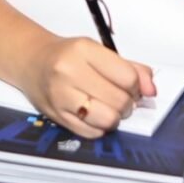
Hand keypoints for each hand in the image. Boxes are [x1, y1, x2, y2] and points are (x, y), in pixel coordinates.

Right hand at [18, 37, 156, 138]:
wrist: (32, 61)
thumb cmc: (68, 56)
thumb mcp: (99, 51)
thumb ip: (130, 68)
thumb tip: (151, 90)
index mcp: (83, 50)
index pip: (127, 77)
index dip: (136, 86)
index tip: (131, 85)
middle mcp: (69, 72)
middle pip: (119, 100)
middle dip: (127, 103)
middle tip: (120, 97)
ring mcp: (60, 96)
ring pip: (107, 120)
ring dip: (115, 117)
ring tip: (108, 107)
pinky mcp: (56, 116)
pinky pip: (92, 132)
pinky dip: (100, 127)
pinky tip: (94, 115)